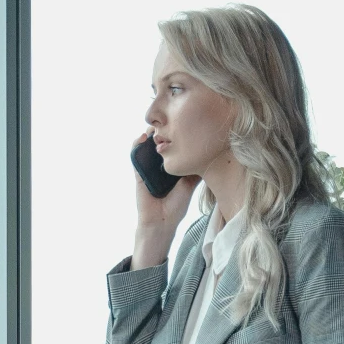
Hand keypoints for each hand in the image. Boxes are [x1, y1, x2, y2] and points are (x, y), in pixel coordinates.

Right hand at [131, 135, 197, 269]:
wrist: (162, 222)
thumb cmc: (176, 206)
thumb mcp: (190, 185)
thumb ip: (195, 171)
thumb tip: (209, 154)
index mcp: (171, 167)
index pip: (173, 146)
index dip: (176, 134)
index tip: (183, 124)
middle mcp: (159, 165)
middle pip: (160, 143)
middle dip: (163, 131)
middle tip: (170, 121)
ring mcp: (147, 168)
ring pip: (147, 146)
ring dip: (149, 134)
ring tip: (155, 126)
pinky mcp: (138, 172)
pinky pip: (135, 156)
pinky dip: (136, 145)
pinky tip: (142, 137)